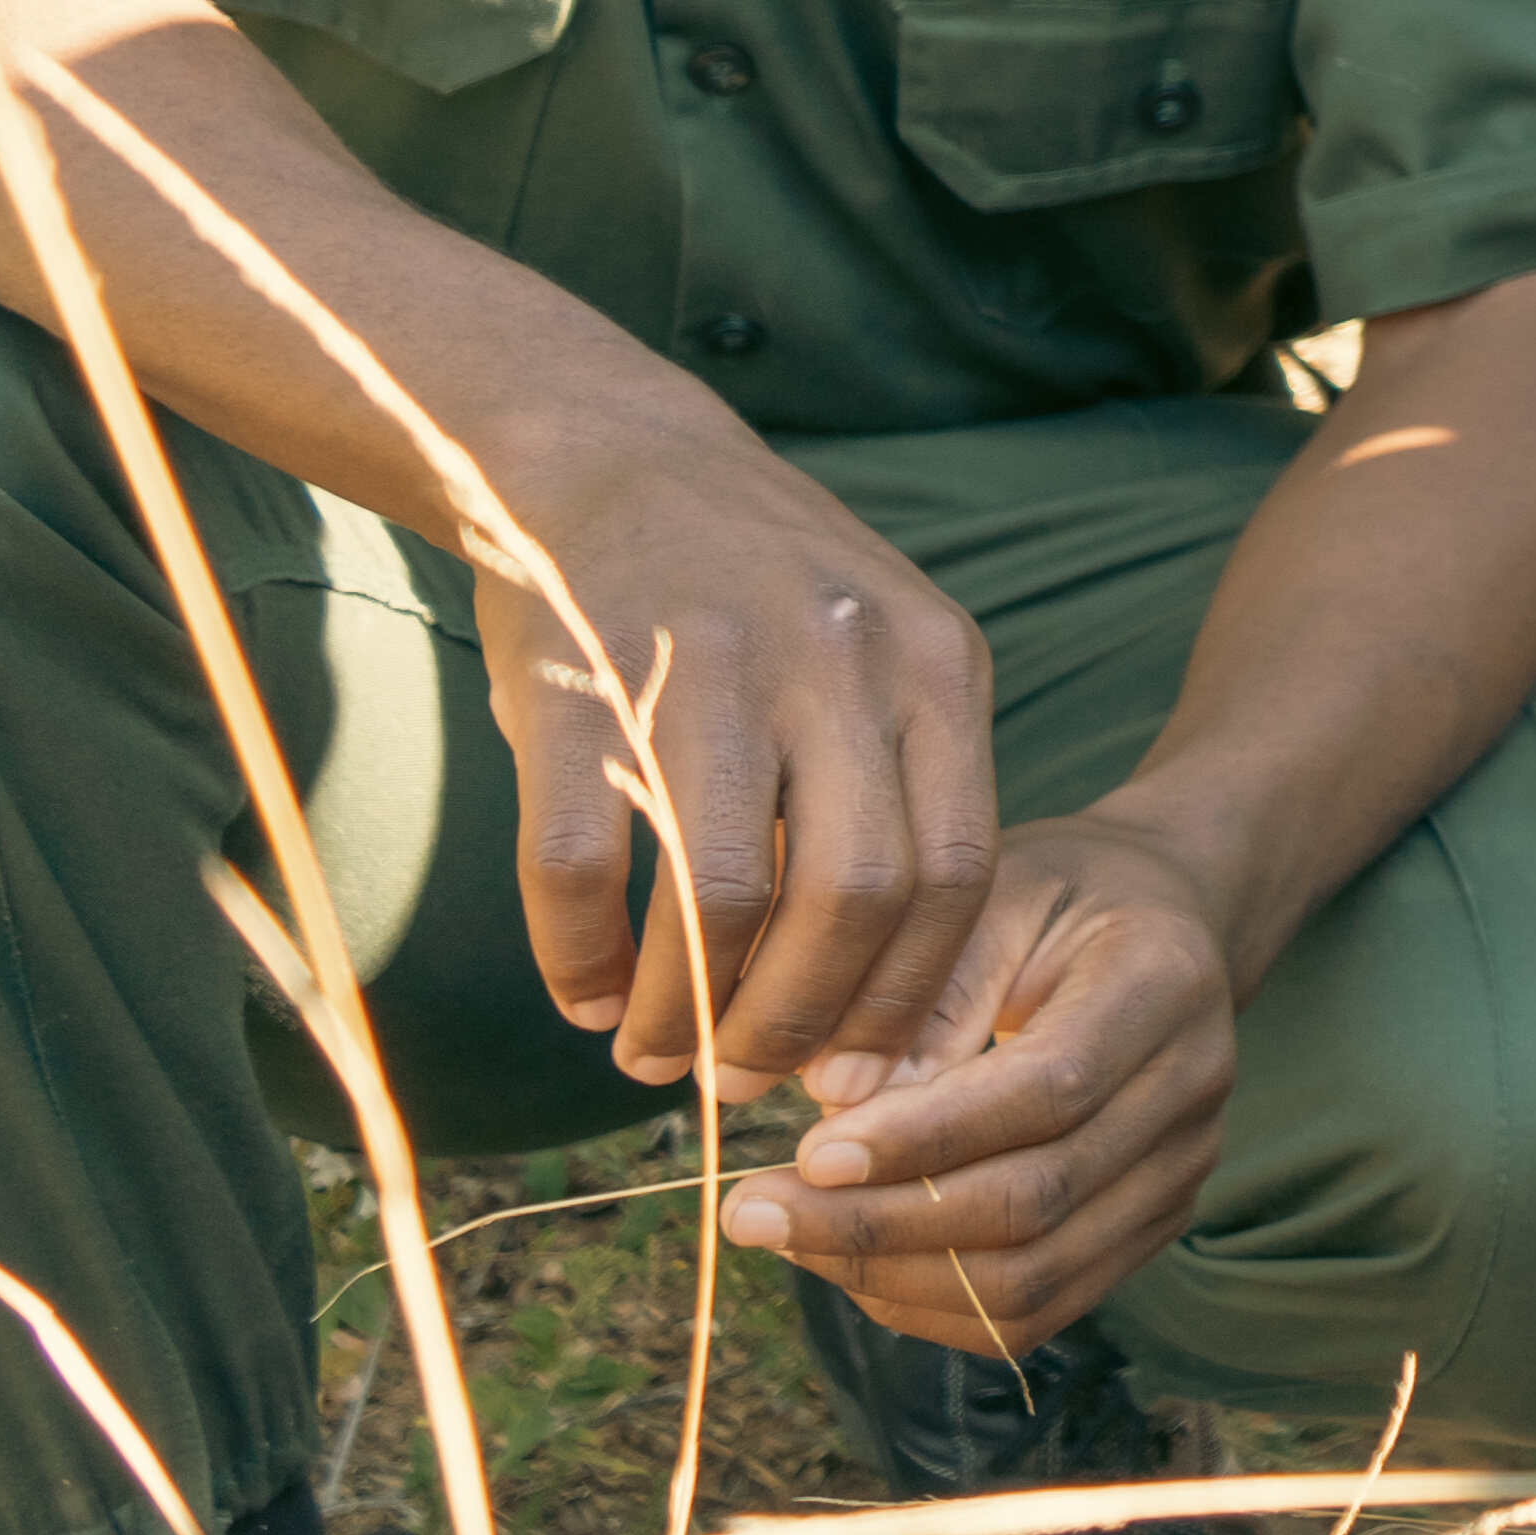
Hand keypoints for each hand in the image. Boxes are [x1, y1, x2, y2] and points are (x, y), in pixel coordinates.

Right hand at [474, 451, 997, 1108]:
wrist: (611, 454)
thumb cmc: (761, 591)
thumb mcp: (878, 656)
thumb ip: (897, 794)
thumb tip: (882, 1004)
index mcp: (932, 664)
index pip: (958, 872)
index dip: (907, 993)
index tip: (862, 1068)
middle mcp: (836, 662)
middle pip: (852, 900)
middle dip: (801, 1020)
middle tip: (749, 1080)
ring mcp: (706, 670)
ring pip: (722, 900)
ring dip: (687, 1009)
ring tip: (660, 1056)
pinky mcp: (577, 687)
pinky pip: (580, 868)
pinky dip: (579, 959)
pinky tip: (584, 998)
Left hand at [718, 813, 1242, 1354]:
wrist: (1166, 920)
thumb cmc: (1060, 896)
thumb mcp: (993, 894)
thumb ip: (926, 990)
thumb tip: (836, 1103)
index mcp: (1163, 984)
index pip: (1047, 1091)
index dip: (924, 1138)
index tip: (804, 1154)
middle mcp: (1192, 1089)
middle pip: (1036, 1203)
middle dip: (878, 1224)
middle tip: (750, 1210)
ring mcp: (1181, 1170)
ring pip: (1032, 1280)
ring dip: (892, 1277)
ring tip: (787, 1237)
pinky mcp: (1150, 1226)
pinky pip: (1035, 1310)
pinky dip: (930, 1306)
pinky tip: (850, 1261)